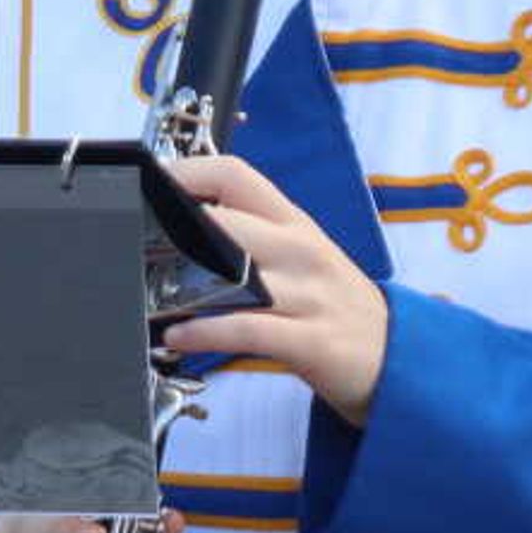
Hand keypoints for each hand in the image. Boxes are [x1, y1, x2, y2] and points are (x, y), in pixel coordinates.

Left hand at [152, 155, 393, 426]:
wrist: (401, 360)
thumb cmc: (337, 308)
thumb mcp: (303, 260)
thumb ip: (255, 241)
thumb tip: (186, 229)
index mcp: (295, 224)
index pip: (237, 175)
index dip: (187, 172)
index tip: (148, 184)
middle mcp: (302, 250)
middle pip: (226, 221)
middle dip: (171, 231)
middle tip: (130, 243)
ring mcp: (309, 295)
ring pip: (235, 274)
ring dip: (178, 288)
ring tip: (140, 296)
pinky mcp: (313, 340)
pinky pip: (249, 329)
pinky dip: (205, 333)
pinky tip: (177, 337)